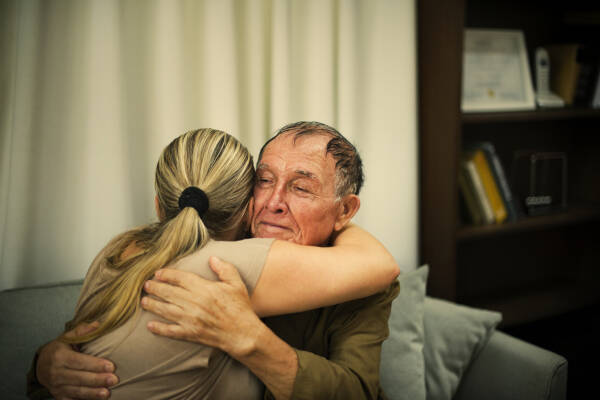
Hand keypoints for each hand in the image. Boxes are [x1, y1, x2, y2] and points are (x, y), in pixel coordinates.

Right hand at [37, 322, 117, 399]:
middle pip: (79, 378)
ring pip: (77, 391)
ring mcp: (56, 386)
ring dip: (92, 393)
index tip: (111, 366)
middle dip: (97, 379)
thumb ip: (82, 331)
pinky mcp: (58, 396)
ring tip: (107, 393)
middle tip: (114, 380)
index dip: (95, 365)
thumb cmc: (59, 349)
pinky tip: (96, 399)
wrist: (41, 365)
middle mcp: (56, 372)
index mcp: (59, 356)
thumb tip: (98, 324)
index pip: (79, 362)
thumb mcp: (67, 337)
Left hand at [141, 256, 264, 358]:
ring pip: (166, 310)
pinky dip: (159, 328)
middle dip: (155, 288)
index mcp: (205, 288)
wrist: (243, 333)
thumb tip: (212, 258)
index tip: (158, 273)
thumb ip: (224, 269)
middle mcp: (195, 303)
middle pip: (169, 293)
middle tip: (146, 285)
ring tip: (144, 301)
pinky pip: (171, 331)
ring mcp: (191, 319)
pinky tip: (150, 325)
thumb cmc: (240, 307)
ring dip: (153, 305)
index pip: (180, 278)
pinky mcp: (191, 333)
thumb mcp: (236, 284)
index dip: (167, 275)